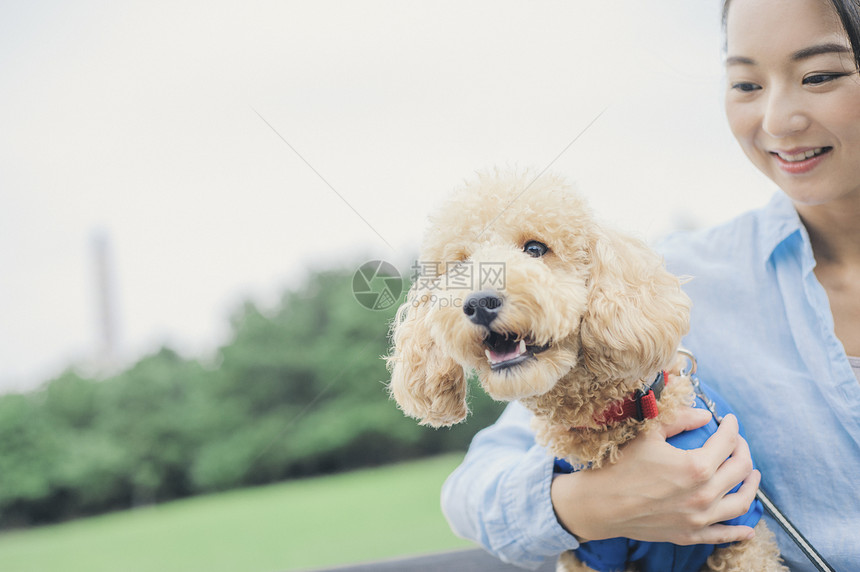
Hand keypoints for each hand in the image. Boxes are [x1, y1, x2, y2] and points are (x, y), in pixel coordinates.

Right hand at [550, 407, 758, 544]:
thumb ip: (679, 419)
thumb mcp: (648, 434)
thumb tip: (703, 414)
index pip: (727, 442)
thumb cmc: (621, 466)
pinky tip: (748, 528)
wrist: (601, 504)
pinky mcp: (690, 534)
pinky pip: (723, 534)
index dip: (731, 427)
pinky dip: (739, 532)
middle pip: (740, 470)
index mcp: (696, 466)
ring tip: (751, 476)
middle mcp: (704, 494)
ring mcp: (699, 518)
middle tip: (738, 443)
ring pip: (740, 502)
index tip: (729, 420)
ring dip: (751, 486)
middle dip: (743, 451)